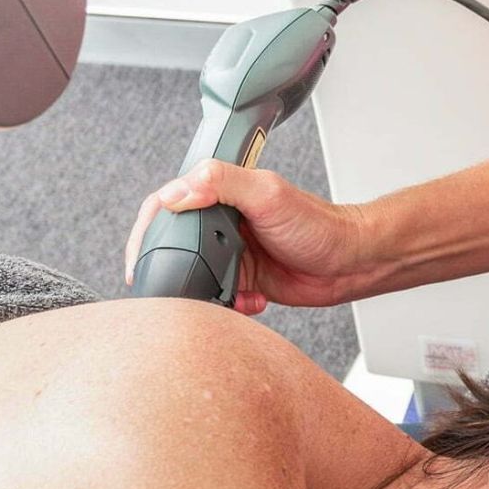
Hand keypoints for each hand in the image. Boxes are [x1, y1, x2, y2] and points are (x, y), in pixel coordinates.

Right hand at [123, 161, 374, 314]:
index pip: (167, 205)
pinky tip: (250, 301)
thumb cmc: (317, 222)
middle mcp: (221, 222)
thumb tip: (177, 192)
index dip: (146, 231)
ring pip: (195, 277)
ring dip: (203, 292)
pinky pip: (219, 299)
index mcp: (221, 194)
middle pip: (175, 245)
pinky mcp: (244, 281)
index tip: (138, 258)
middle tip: (172, 288)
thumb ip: (222, 182)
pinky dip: (230, 306)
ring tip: (220, 295)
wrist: (350, 261)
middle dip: (173, 269)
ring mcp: (231, 253)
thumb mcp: (268, 193)